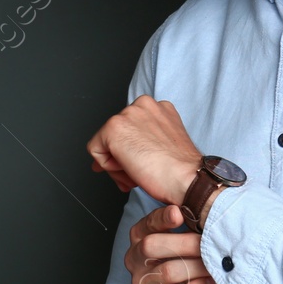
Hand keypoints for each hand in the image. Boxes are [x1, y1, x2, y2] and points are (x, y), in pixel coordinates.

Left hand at [86, 95, 203, 205]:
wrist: (186, 178)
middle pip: (117, 135)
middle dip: (123, 158)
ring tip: (138, 173)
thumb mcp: (161, 146)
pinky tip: (131, 170)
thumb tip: (109, 155)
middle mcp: (142, 105)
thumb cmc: (180, 169)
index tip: (140, 164)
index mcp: (158, 108)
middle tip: (140, 172)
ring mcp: (127, 114)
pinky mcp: (114, 128)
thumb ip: (138, 142)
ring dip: (117, 165)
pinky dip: (108, 167)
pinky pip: (95, 151)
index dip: (131, 151)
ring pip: (105, 143)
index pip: (131, 128)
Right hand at [126, 203, 215, 283]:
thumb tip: (208, 208)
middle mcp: (135, 259)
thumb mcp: (179, 244)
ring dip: (196, 267)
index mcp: (139, 238)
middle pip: (151, 246)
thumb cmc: (180, 266)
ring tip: (215, 264)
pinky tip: (211, 282)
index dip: (162, 217)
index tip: (179, 212)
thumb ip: (186, 225)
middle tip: (209, 242)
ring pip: (167, 271)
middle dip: (184, 243)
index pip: (146, 224)